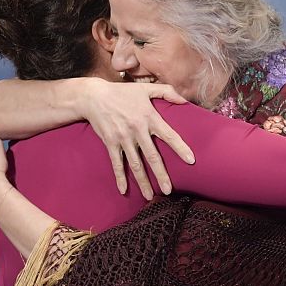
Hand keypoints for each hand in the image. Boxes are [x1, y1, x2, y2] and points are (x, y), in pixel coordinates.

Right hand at [82, 78, 194, 199]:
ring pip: (135, 164)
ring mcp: (123, 138)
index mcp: (149, 117)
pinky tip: (124, 190)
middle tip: (168, 191)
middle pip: (152, 156)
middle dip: (161, 175)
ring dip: (143, 182)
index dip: (181, 148)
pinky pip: (116, 163)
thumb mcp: (145, 88)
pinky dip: (120, 177)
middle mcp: (138, 130)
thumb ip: (167, 92)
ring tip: (150, 196)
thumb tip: (184, 100)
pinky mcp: (111, 143)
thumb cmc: (122, 92)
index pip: (169, 135)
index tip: (191, 161)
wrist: (94, 96)